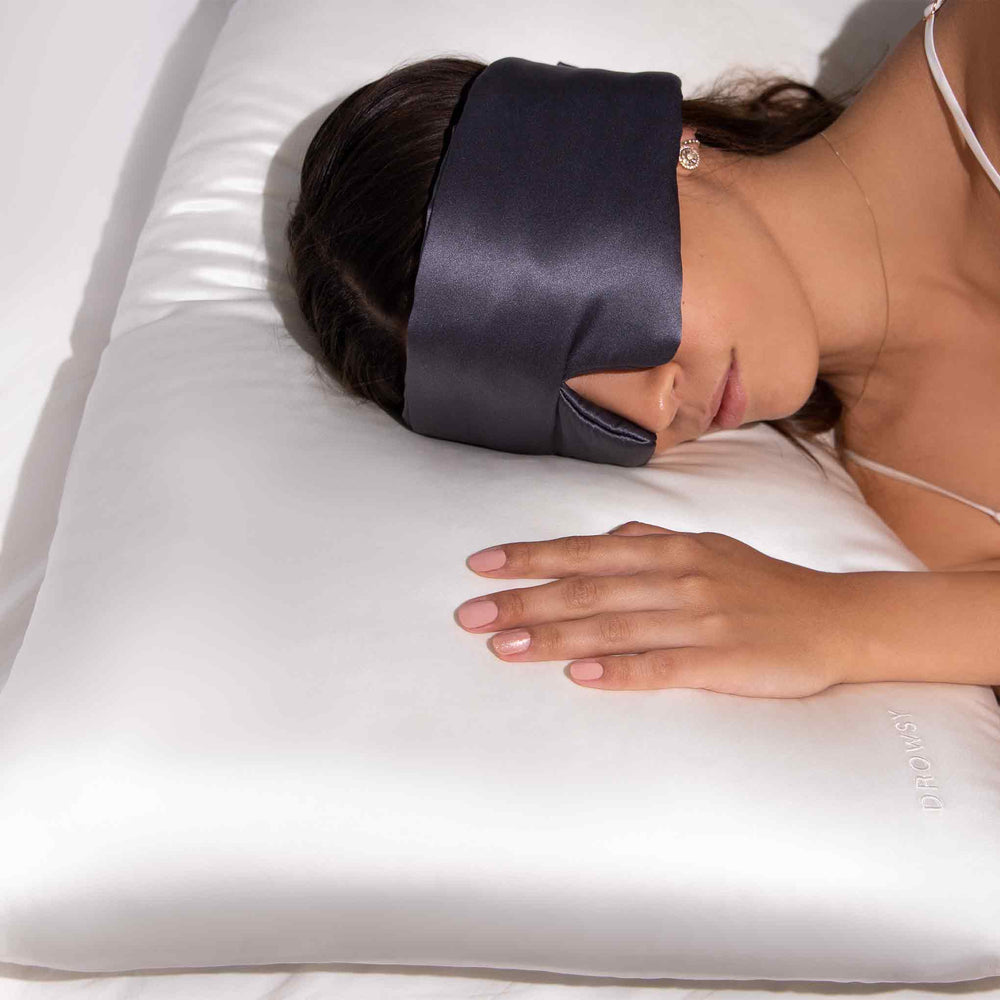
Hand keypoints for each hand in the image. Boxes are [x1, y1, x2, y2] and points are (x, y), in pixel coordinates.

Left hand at [454, 521, 858, 697]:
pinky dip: (620, 671)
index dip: (530, 558)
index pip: (586, 551)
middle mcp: (679, 576)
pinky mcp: (723, 659)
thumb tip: (602, 538)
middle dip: (523, 602)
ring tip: (504, 648)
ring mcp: (700, 617)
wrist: (836, 620)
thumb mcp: (707, 548)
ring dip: (555, 637)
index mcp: (671, 548)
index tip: (481, 567)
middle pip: (587, 588)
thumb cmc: (761, 585)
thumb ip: (653, 541)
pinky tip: (581, 677)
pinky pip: (663, 666)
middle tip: (469, 616)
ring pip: (613, 625)